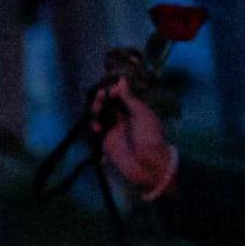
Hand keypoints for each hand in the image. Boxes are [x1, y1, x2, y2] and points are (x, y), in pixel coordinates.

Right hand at [99, 81, 178, 199]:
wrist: (148, 165)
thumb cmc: (151, 137)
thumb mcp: (142, 114)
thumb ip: (129, 98)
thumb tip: (121, 80)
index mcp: (136, 111)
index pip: (121, 97)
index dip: (114, 91)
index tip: (113, 89)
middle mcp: (124, 120)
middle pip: (107, 105)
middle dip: (102, 99)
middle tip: (102, 95)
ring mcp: (114, 131)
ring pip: (99, 116)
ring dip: (96, 110)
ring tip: (97, 107)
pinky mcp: (106, 142)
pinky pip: (95, 131)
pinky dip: (93, 126)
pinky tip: (97, 126)